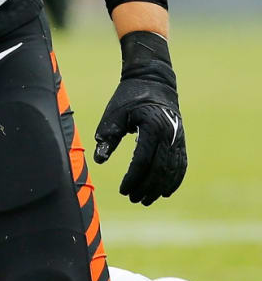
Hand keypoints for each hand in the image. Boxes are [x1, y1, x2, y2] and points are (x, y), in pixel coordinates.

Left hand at [93, 31, 185, 204]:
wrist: (155, 81)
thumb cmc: (130, 96)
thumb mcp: (116, 113)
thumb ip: (109, 135)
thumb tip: (100, 159)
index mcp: (152, 127)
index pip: (143, 161)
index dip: (133, 178)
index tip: (123, 190)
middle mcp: (169, 135)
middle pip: (159, 170)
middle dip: (146, 187)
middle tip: (133, 199)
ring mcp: (178, 139)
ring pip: (172, 170)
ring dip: (159, 188)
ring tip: (146, 199)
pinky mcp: (181, 140)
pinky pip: (181, 165)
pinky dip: (174, 180)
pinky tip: (165, 191)